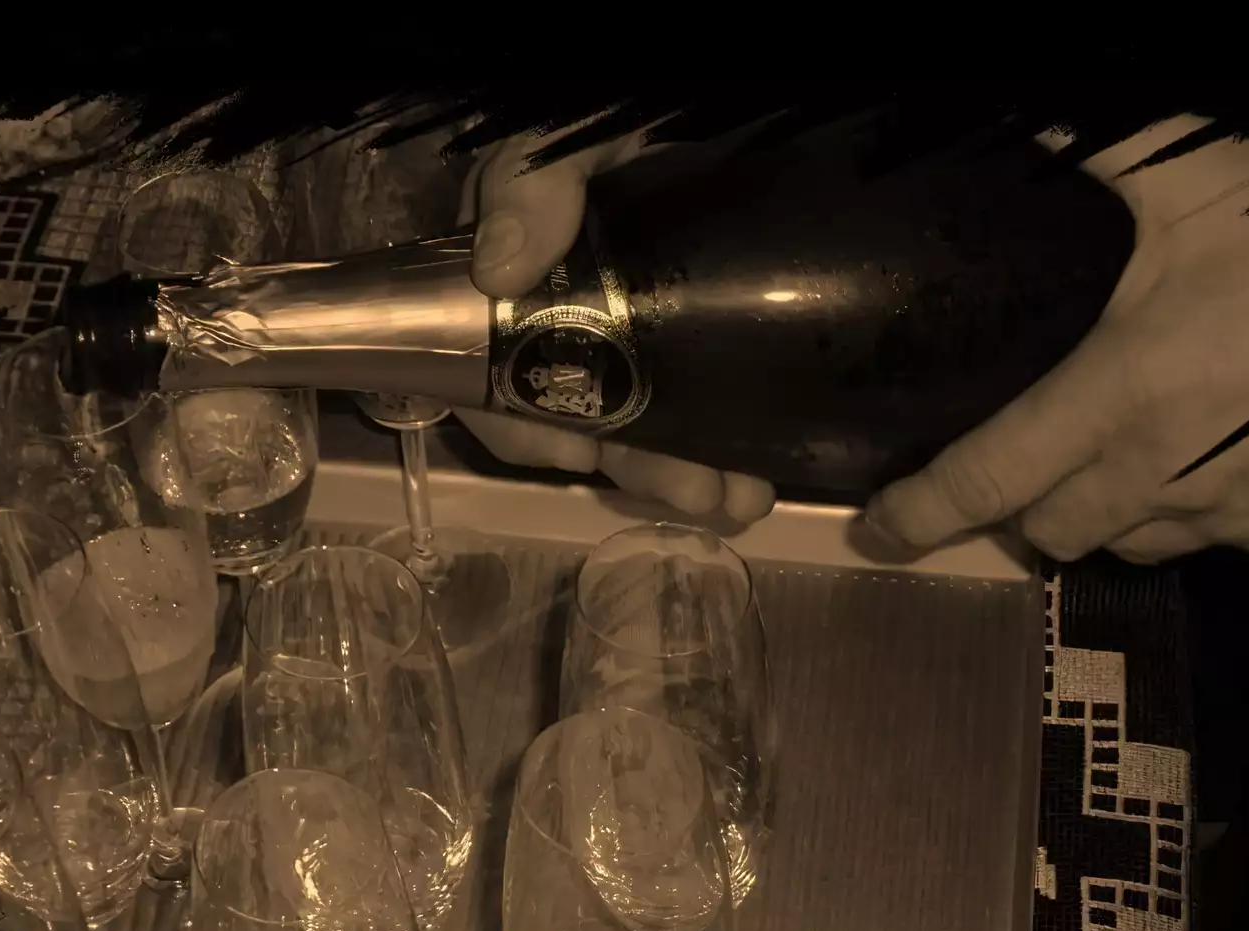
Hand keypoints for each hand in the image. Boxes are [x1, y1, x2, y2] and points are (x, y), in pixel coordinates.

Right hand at [449, 127, 777, 525]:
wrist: (718, 113)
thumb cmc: (613, 118)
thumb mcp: (566, 135)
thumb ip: (532, 181)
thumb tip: (499, 271)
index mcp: (516, 272)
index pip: (488, 371)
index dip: (522, 427)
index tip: (576, 459)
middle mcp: (562, 308)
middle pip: (576, 413)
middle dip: (633, 463)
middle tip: (694, 495)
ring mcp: (629, 318)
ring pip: (639, 416)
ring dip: (684, 468)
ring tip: (740, 499)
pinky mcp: (689, 321)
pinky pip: (692, 398)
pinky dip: (721, 440)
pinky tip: (759, 468)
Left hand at [865, 116, 1248, 565]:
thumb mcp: (1194, 176)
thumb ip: (1097, 164)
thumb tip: (1030, 133)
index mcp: (1123, 390)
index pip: (989, 477)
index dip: (923, 513)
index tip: (883, 531)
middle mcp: (1169, 469)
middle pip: (1055, 530)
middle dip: (1029, 504)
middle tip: (1033, 459)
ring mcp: (1241, 509)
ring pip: (1138, 542)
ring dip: (1116, 509)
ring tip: (1132, 448)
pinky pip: (1229, 543)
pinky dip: (1209, 513)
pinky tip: (1223, 456)